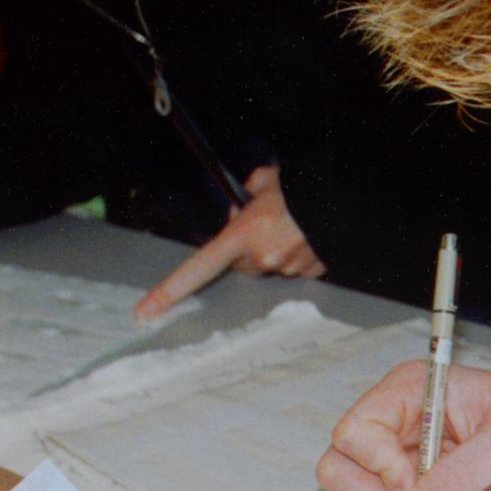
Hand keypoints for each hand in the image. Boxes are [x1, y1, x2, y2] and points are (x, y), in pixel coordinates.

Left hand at [133, 165, 323, 320]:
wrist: (346, 195)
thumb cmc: (305, 185)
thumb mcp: (268, 178)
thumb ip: (252, 189)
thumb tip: (248, 194)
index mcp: (243, 235)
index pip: (197, 267)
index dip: (169, 291)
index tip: (145, 312)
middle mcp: (262, 257)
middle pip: (241, 265)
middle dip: (247, 249)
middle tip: (265, 224)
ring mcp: (288, 268)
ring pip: (271, 266)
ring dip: (277, 249)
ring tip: (295, 224)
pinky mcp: (312, 272)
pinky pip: (298, 268)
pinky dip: (301, 253)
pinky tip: (311, 234)